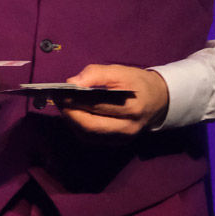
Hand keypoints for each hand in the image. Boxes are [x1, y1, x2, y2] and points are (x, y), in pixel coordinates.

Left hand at [54, 64, 168, 137]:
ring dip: (72, 121)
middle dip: (70, 113)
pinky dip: (80, 127)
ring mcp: (122, 139)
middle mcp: (127, 128)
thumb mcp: (119, 71)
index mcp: (131, 107)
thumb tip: (72, 82)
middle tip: (57, 100)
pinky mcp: (117, 143)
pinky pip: (93, 139)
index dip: (74, 100)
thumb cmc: (136, 83)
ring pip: (89, 135)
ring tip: (63, 106)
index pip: (97, 106)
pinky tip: (74, 115)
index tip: (58, 92)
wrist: (157, 100)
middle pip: (91, 126)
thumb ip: (95, 74)